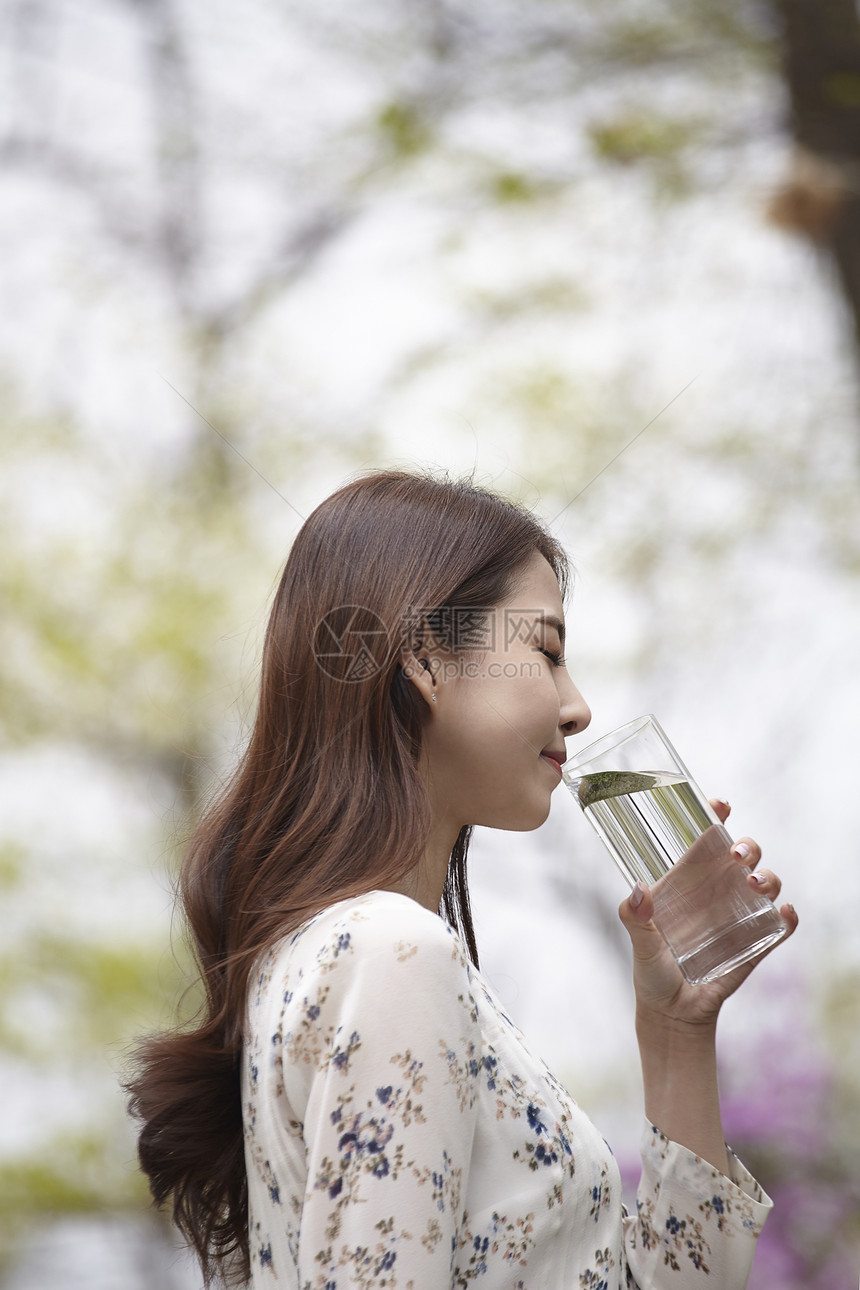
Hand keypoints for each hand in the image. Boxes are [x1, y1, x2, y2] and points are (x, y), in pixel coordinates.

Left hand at [618, 799, 798, 1030]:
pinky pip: (780, 925)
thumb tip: (638, 891)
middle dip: (747, 846)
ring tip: (755, 885)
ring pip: (766, 883)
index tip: (721, 804)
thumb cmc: (651, 970)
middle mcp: (717, 892)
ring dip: (768, 877)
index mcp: (689, 881)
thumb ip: (635, 918)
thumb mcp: (639, 943)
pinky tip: (786, 914)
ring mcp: (739, 916)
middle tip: (738, 856)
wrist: (672, 1013)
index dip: (716, 817)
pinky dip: (788, 918)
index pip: (706, 840)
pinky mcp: (755, 945)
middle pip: (743, 855)